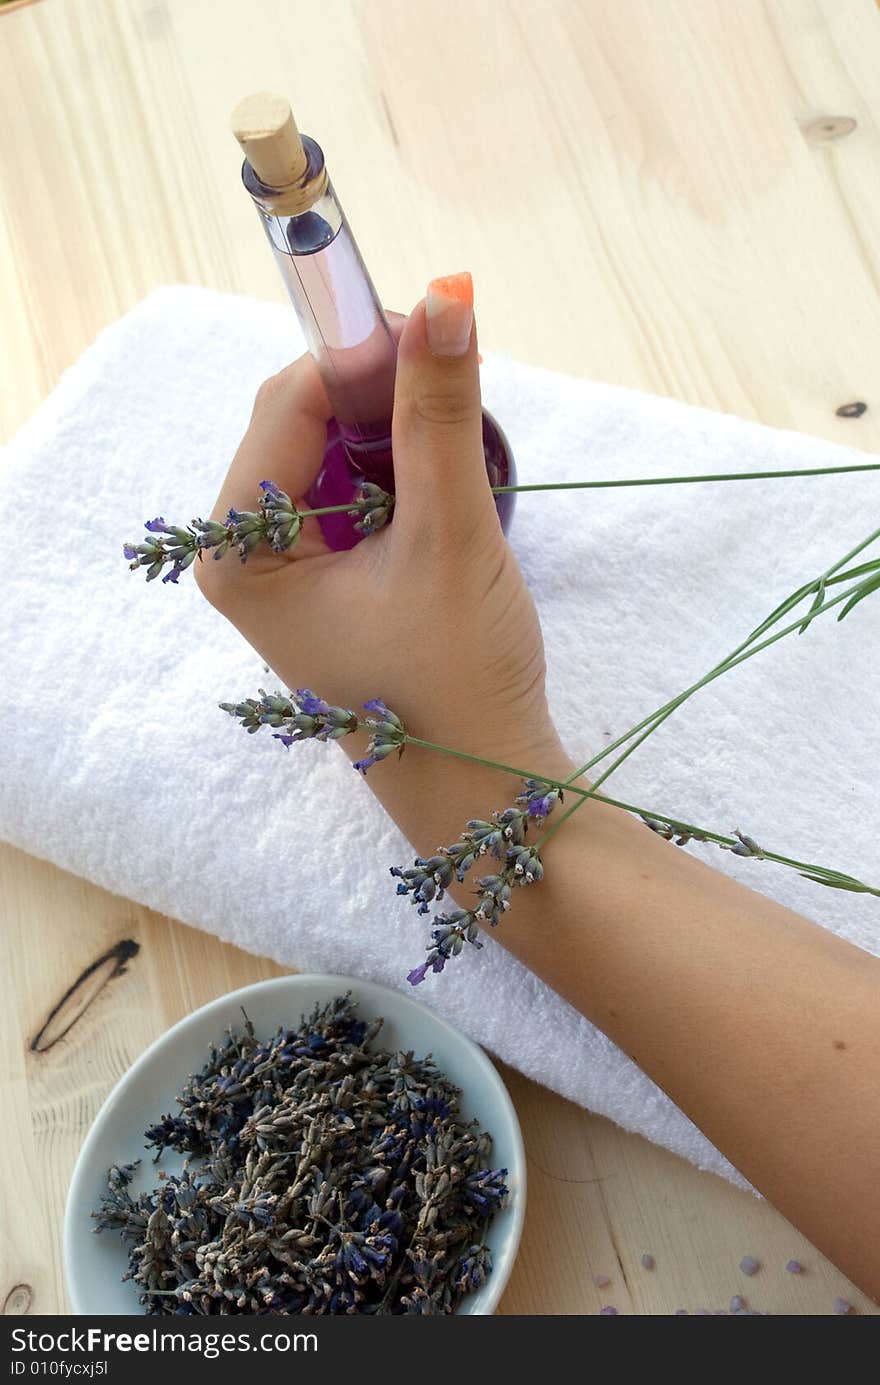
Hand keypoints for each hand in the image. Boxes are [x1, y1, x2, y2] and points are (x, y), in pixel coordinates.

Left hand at [196, 279, 568, 781]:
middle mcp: (244, 557)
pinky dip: (400, 475)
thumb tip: (446, 297)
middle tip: (456, 389)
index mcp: (239, 552)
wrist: (484, 785)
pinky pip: (352, 495)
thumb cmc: (455, 680)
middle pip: (303, 422)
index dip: (359, 355)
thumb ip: (441, 416)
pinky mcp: (325, 584)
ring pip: (333, 453)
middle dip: (379, 395)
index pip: (285, 404)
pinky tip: (444, 493)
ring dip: (395, 434)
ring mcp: (284, 573)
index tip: (437, 325)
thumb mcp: (450, 536)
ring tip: (457, 456)